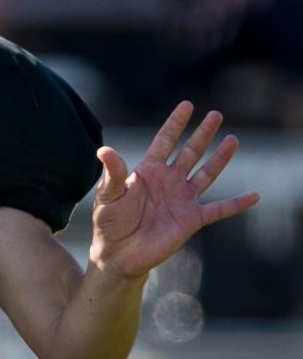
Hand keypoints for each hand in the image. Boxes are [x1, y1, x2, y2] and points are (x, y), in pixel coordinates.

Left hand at [90, 102, 259, 280]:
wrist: (119, 253)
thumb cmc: (109, 221)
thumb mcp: (108, 194)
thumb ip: (112, 173)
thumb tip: (104, 150)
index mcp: (148, 170)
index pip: (164, 140)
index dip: (175, 123)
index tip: (187, 105)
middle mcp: (168, 181)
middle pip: (189, 151)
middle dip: (202, 134)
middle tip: (215, 114)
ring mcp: (182, 199)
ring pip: (206, 173)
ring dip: (220, 158)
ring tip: (233, 139)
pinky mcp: (192, 219)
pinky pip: (219, 209)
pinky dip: (237, 203)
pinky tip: (254, 196)